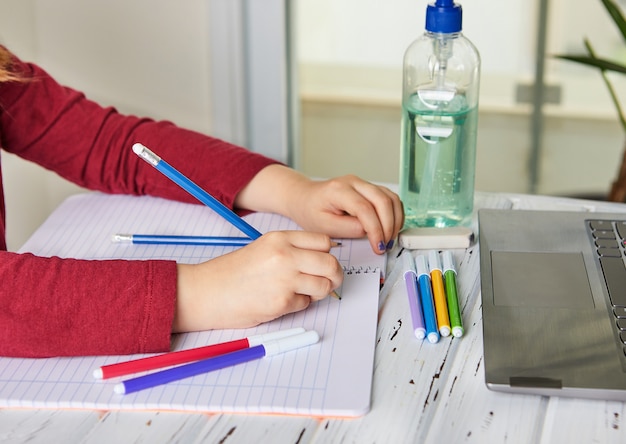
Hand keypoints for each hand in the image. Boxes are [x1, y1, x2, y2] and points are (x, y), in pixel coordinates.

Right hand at [172, 231, 342, 331]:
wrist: (206, 292)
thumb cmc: (232, 273)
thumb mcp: (263, 248)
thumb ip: (292, 250)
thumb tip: (323, 259)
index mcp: (280, 238)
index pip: (324, 241)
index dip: (327, 253)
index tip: (323, 261)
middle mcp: (285, 255)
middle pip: (331, 264)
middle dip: (333, 275)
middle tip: (327, 281)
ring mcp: (285, 279)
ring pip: (324, 286)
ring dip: (318, 292)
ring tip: (301, 292)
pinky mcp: (282, 302)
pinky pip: (306, 304)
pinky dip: (299, 305)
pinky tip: (281, 301)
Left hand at [235, 165, 404, 253]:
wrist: (304, 198)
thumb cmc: (310, 211)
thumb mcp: (323, 226)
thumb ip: (348, 228)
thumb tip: (370, 231)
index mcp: (339, 190)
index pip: (365, 208)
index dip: (376, 229)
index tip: (378, 247)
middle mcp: (354, 182)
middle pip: (383, 200)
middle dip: (389, 226)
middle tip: (385, 245)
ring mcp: (363, 183)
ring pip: (391, 198)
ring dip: (395, 220)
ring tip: (388, 239)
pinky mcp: (370, 188)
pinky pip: (390, 198)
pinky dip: (395, 214)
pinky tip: (390, 228)